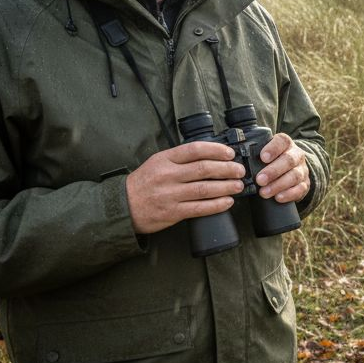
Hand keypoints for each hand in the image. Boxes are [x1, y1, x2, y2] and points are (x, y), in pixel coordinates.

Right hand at [126, 142, 243, 234]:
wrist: (123, 205)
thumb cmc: (144, 182)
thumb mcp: (157, 162)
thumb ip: (180, 158)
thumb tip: (211, 156)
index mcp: (164, 159)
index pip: (194, 150)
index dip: (216, 150)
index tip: (230, 153)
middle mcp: (168, 175)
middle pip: (203, 169)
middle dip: (226, 169)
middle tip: (239, 170)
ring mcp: (170, 195)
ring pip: (204, 189)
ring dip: (226, 187)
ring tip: (238, 185)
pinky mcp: (172, 212)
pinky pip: (199, 208)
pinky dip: (216, 205)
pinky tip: (227, 202)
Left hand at [255, 132, 311, 203]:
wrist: (293, 169)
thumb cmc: (274, 161)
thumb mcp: (268, 153)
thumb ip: (256, 154)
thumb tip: (238, 163)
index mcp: (286, 144)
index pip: (282, 141)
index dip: (273, 149)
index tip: (263, 157)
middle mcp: (296, 155)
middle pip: (288, 160)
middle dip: (273, 171)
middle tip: (259, 180)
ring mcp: (302, 170)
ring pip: (294, 176)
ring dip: (278, 185)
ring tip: (264, 192)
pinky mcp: (305, 184)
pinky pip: (300, 189)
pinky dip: (289, 194)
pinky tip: (278, 198)